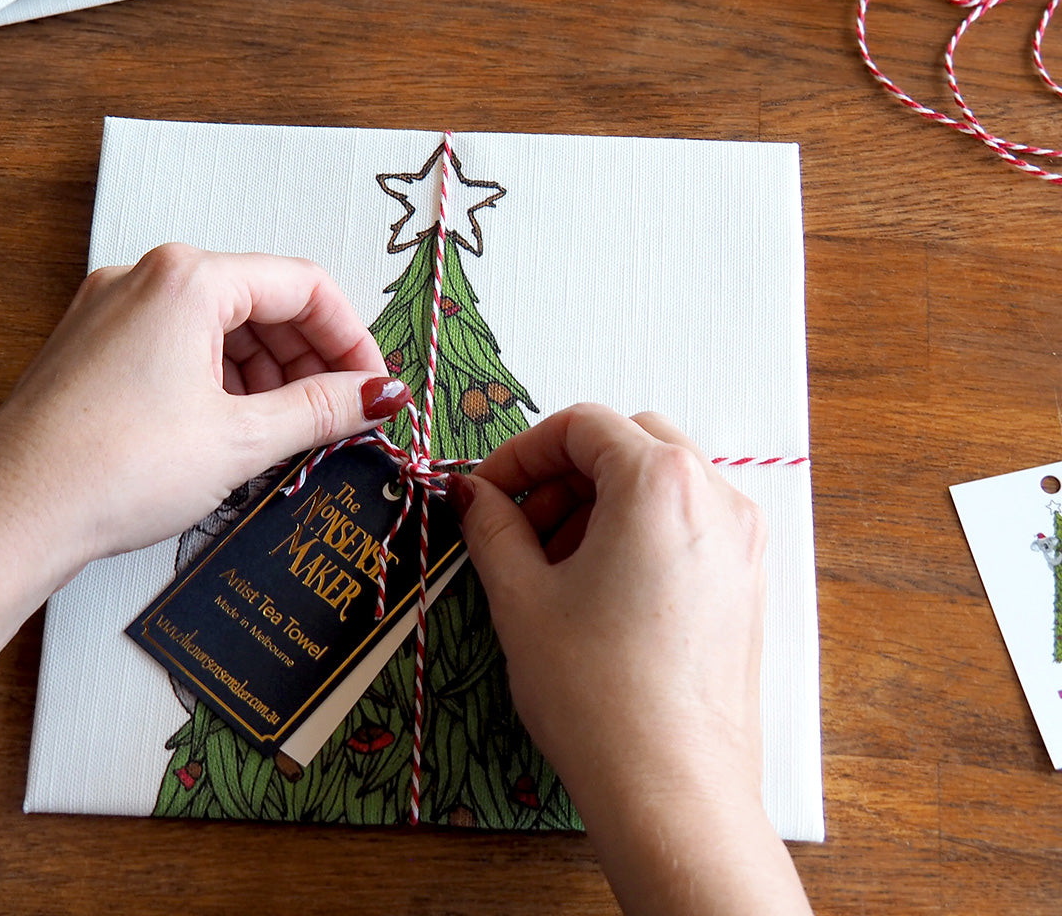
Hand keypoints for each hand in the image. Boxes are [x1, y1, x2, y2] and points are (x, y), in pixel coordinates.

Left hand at [0, 244, 406, 594]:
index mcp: (188, 279)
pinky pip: (182, 346)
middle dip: (310, 360)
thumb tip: (380, 395)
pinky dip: (223, 381)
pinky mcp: (96, 347)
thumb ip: (322, 409)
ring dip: (268, 375)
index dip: (353, 338)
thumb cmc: (112, 469)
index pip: (304, 286)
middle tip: (339, 415)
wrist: (8, 518)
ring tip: (288, 433)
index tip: (374, 387)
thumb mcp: (241, 440)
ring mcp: (114, 310)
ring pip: (223, 327)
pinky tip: (236, 430)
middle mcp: (147, 278)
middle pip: (263, 302)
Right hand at [454, 403, 764, 805]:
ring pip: (662, 479)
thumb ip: (491, 526)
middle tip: (521, 525)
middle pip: (629, 441)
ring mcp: (741, 540)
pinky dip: (639, 528)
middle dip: (565, 472)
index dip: (522, 452)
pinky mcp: (747, 581)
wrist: (674, 794)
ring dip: (602, 500)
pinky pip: (688, 521)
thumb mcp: (521, 598)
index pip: (582, 425)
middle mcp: (715, 496)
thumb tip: (471, 493)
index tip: (487, 492)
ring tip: (555, 564)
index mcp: (660, 483)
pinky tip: (600, 588)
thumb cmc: (597, 695)